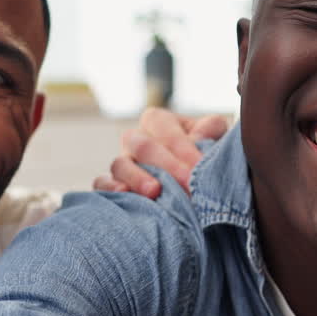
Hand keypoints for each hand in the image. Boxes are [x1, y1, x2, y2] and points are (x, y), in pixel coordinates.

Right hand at [92, 107, 229, 197]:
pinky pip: (102, 184)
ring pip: (119, 164)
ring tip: (155, 191)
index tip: (198, 165)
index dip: (181, 145)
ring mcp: (123, 162)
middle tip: (187, 183)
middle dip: (166, 165)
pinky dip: (110, 188)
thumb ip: (211, 129)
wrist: (199, 186)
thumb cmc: (205, 155)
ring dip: (137, 177)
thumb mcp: (214, 135)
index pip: (162, 126)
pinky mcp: (112, 185)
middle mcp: (136, 139)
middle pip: (141, 145)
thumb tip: (199, 137)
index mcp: (158, 121)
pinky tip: (125, 194)